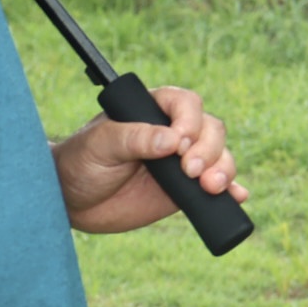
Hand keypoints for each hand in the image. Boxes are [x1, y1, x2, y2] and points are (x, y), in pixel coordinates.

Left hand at [57, 85, 242, 232]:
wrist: (71, 202)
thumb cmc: (80, 162)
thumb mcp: (101, 145)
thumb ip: (134, 138)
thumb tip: (172, 139)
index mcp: (152, 111)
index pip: (186, 104)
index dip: (190, 121)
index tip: (179, 144)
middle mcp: (173, 133)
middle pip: (211, 130)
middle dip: (209, 150)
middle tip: (190, 171)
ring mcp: (181, 163)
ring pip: (219, 157)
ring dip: (223, 169)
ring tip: (212, 188)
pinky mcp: (184, 192)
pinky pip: (217, 188)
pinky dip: (231, 191)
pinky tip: (236, 197)